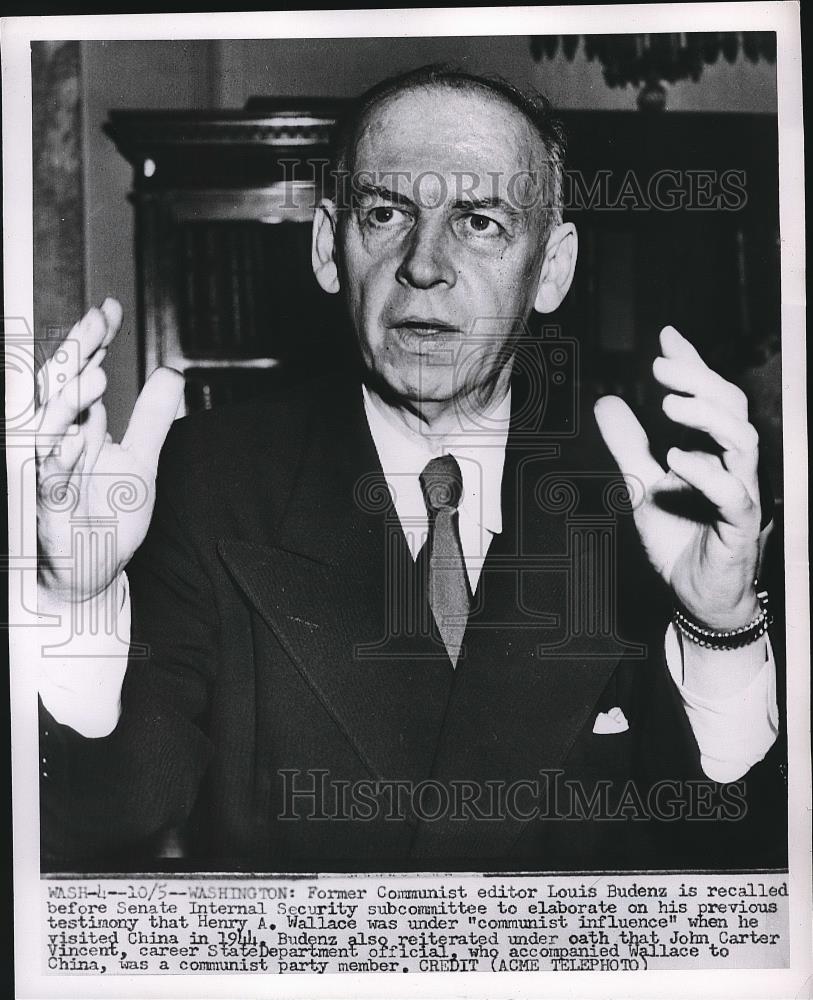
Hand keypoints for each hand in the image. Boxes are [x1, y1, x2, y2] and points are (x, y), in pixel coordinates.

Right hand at [36, 298, 184, 604]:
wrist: (94, 570)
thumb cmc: (108, 516)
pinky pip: (52, 480)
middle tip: (96, 320)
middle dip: (76, 352)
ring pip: (47, 428)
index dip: (94, 339)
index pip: (81, 372)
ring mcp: (50, 473)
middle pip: (59, 388)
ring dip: (70, 400)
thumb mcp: (141, 461)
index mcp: (78, 427)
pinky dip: (63, 458)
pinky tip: (78, 438)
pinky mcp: (49, 508)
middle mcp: (58, 443)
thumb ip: (151, 418)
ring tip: (96, 372)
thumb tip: (171, 373)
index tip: (110, 307)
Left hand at [594, 326, 762, 628]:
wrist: (695, 598)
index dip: (693, 365)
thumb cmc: (680, 540)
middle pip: (733, 408)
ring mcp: (741, 495)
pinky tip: (676, 458)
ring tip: (668, 406)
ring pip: (743, 441)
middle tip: (661, 368)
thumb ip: (628, 445)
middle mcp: (733, 467)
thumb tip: (607, 399)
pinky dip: (707, 472)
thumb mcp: (642, 485)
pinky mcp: (739, 528)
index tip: (667, 337)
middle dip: (700, 380)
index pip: (711, 398)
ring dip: (706, 417)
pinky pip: (734, 493)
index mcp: (714, 451)